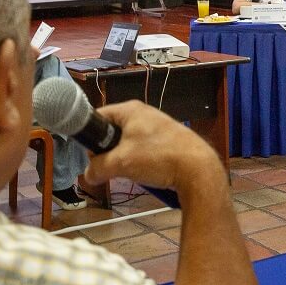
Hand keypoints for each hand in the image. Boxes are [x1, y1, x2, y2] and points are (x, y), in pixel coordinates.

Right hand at [84, 100, 220, 192]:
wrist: (197, 168)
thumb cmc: (156, 158)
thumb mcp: (120, 163)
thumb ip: (98, 167)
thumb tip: (88, 175)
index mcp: (130, 109)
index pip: (99, 116)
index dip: (89, 135)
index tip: (89, 154)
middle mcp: (144, 113)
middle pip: (114, 130)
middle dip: (108, 150)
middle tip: (107, 167)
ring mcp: (158, 126)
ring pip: (129, 142)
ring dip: (124, 158)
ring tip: (127, 172)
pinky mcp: (169, 140)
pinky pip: (144, 149)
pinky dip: (140, 160)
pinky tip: (145, 173)